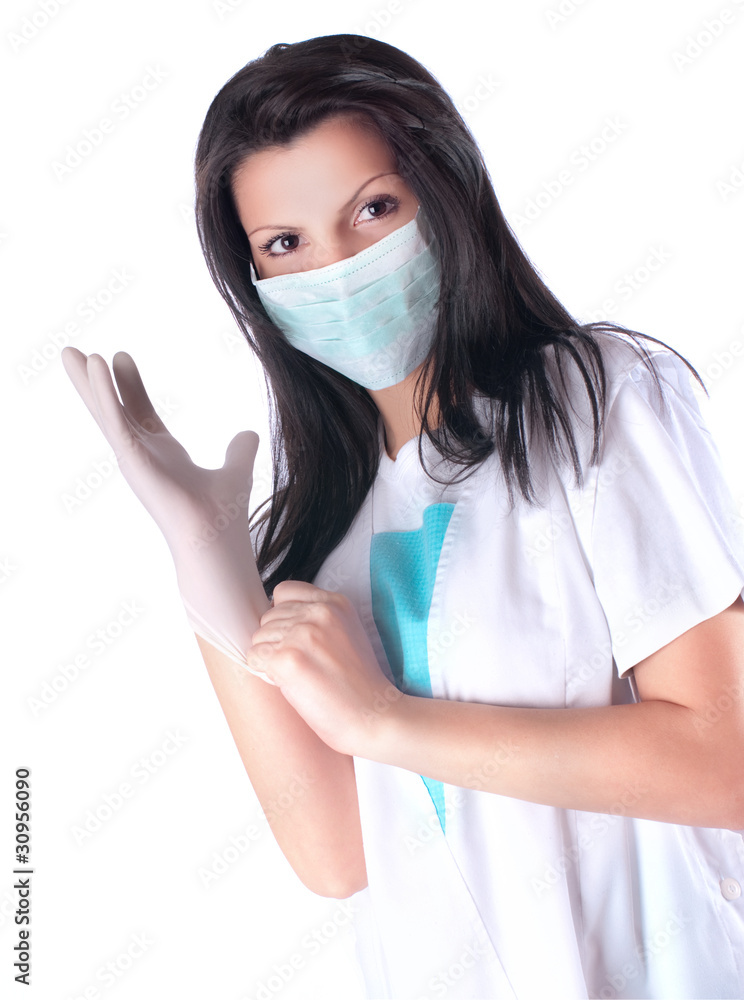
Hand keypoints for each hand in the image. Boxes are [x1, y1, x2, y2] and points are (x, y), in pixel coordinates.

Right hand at [61, 347, 271, 677]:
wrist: (217, 543)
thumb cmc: (222, 518)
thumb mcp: (235, 472)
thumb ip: (239, 453)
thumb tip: (249, 435)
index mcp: (161, 455)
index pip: (140, 412)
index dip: (130, 385)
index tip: (121, 357)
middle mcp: (142, 456)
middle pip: (113, 409)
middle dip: (94, 381)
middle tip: (74, 352)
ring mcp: (134, 459)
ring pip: (104, 412)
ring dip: (88, 382)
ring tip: (70, 352)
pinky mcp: (133, 461)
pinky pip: (115, 421)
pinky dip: (105, 394)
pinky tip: (98, 365)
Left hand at [248, 580, 404, 754]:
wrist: (374, 715)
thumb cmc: (359, 683)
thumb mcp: (347, 632)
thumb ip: (317, 619)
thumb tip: (274, 617)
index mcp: (335, 603)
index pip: (284, 592)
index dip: (283, 616)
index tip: (296, 638)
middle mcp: (318, 613)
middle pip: (268, 616)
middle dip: (277, 640)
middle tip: (303, 664)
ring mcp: (302, 634)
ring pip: (258, 637)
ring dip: (270, 657)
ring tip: (299, 675)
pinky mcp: (287, 659)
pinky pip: (254, 657)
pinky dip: (264, 672)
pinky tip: (288, 683)